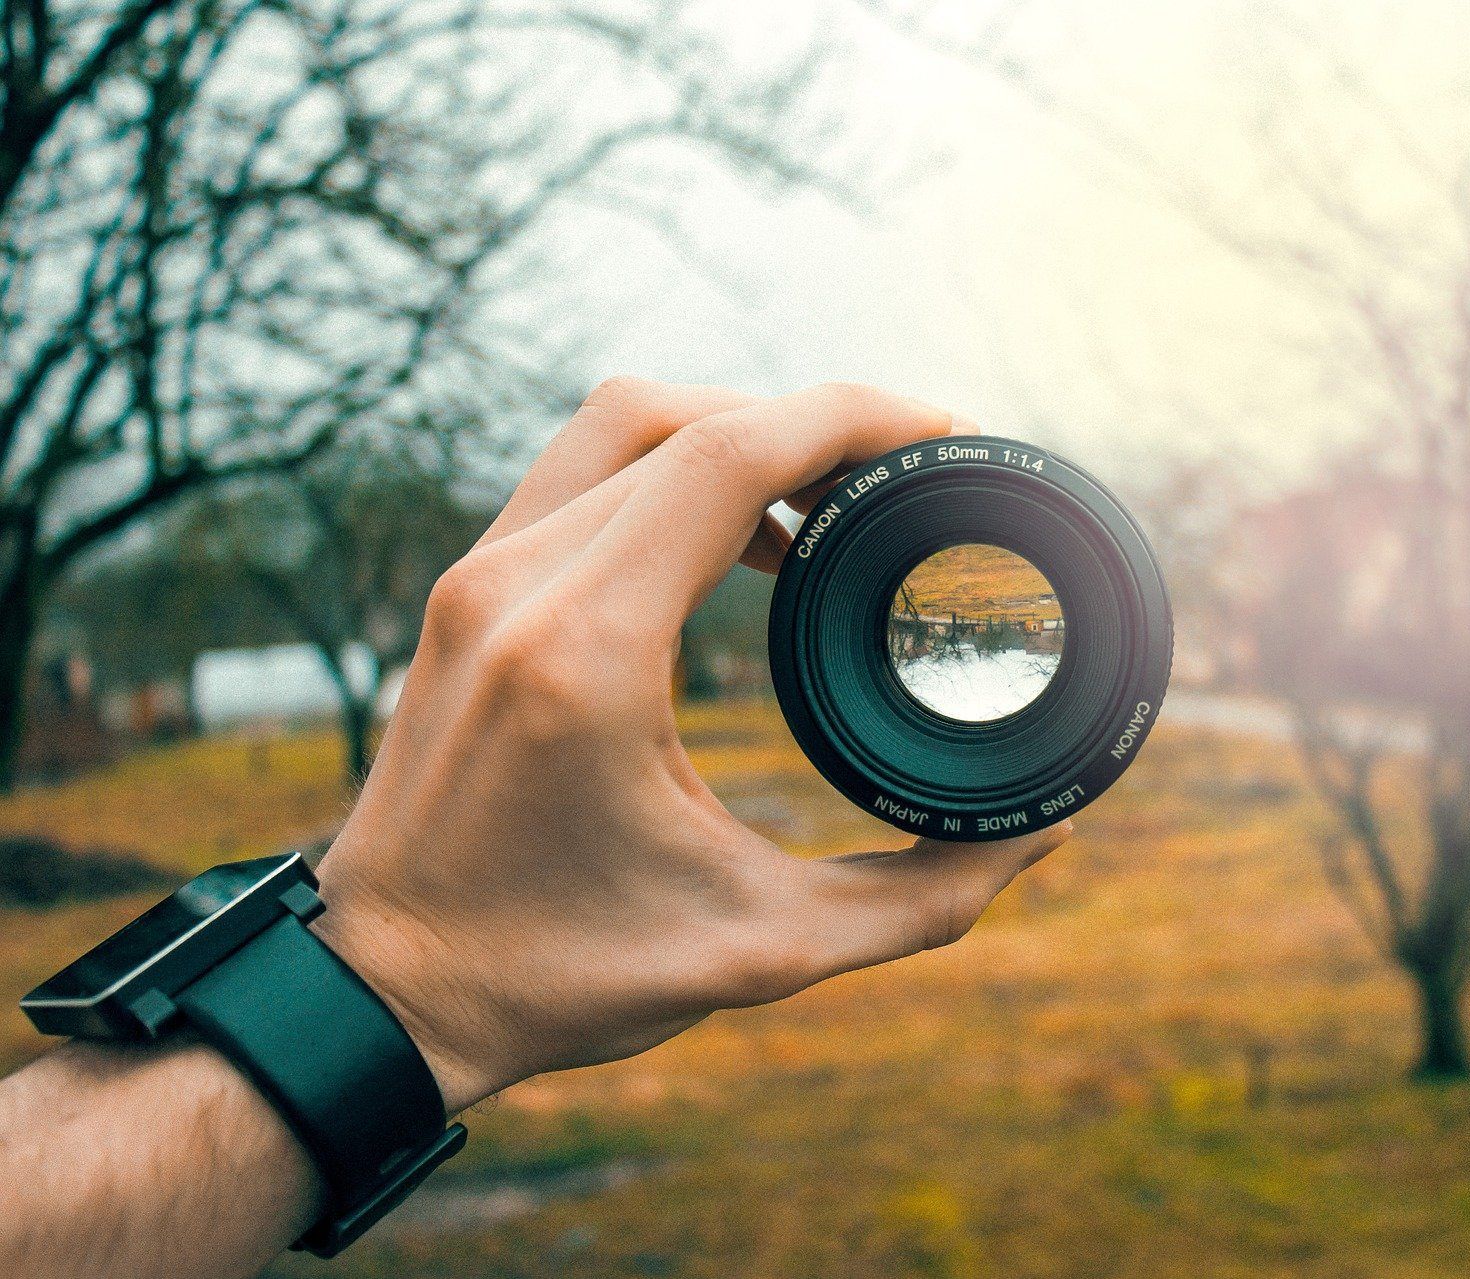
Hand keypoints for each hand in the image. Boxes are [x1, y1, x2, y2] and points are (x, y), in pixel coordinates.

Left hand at [311, 379, 1071, 1112]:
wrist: (380, 991)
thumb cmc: (555, 977)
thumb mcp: (760, 952)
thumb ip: (919, 900)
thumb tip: (1041, 839)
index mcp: (585, 653)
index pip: (728, 454)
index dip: (853, 418)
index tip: (944, 433)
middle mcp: (516, 586)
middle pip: (683, 415)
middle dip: (812, 421)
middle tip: (903, 472)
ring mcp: (477, 578)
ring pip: (622, 424)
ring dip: (735, 431)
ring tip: (828, 504)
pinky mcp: (464, 592)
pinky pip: (579, 474)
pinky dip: (669, 470)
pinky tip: (737, 538)